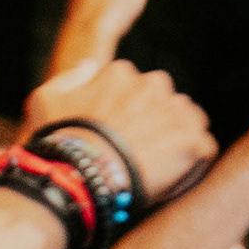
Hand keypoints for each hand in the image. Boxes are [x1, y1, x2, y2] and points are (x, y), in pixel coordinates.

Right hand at [21, 59, 212, 207]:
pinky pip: (203, 149)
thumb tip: (91, 67)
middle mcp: (153, 85)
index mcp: (121, 74)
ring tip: (158, 168)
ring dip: (178, 139)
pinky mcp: (193, 142)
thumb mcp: (46, 99)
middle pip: (165, 101)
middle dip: (157, 122)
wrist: (78, 176)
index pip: (135, 87)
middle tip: (140, 153)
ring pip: (189, 121)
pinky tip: (171, 181)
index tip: (120, 136)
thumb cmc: (57, 142)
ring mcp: (175, 112)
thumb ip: (71, 78)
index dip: (129, 114)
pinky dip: (193, 165)